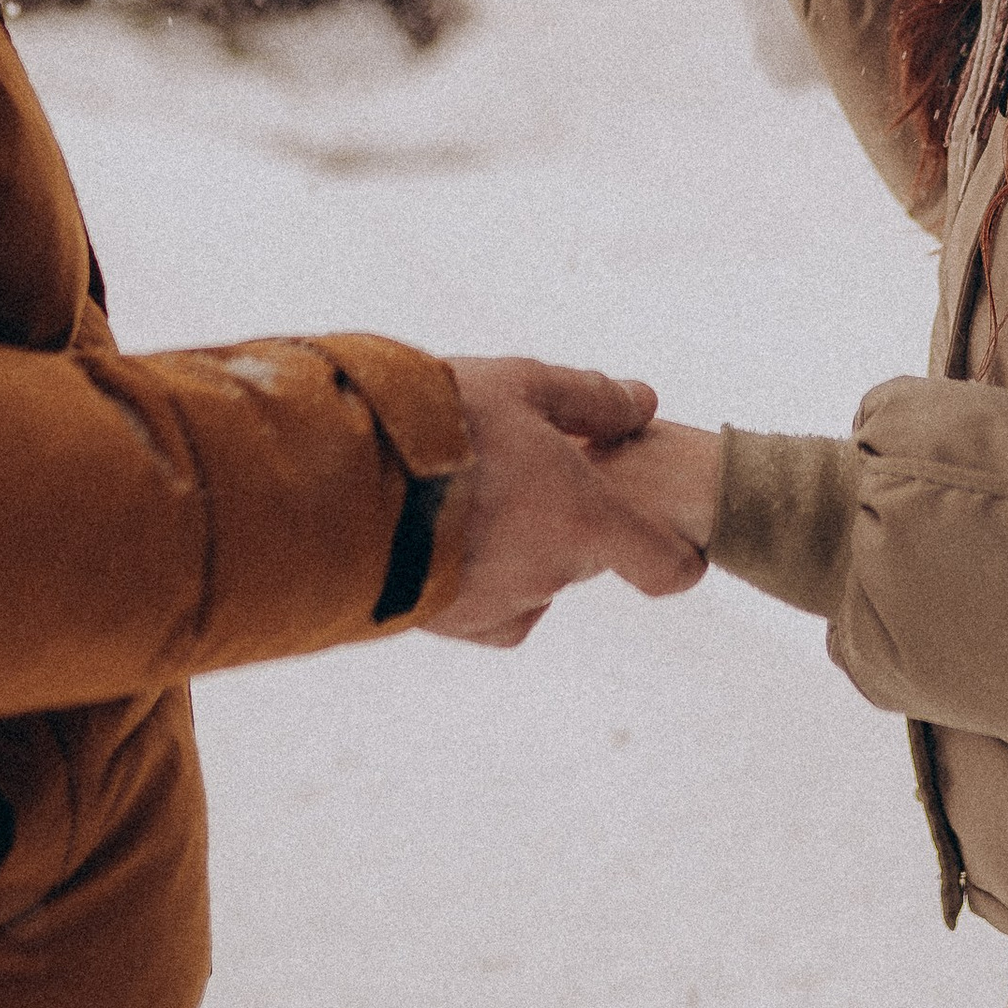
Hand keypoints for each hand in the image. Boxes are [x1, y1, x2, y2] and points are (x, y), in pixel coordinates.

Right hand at [430, 357, 703, 646]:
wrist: (332, 490)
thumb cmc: (436, 424)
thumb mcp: (519, 384)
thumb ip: (589, 398)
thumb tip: (644, 403)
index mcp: (583, 520)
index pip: (663, 565)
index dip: (676, 556)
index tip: (675, 544)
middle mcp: (547, 574)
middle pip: (583, 553)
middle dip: (564, 516)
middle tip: (518, 466)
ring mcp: (494, 604)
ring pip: (529, 575)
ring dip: (514, 543)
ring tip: (465, 489)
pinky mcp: (444, 623)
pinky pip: (485, 605)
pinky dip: (478, 577)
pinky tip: (444, 535)